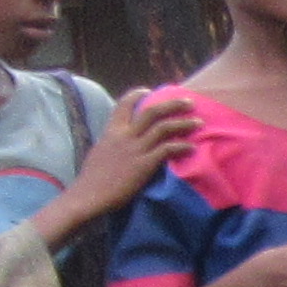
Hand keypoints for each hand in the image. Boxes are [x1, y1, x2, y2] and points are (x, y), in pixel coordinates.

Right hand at [76, 85, 205, 211]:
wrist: (88, 195)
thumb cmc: (92, 178)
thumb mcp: (100, 151)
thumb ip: (113, 141)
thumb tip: (121, 138)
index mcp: (111, 131)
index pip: (124, 104)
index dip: (138, 94)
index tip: (150, 91)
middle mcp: (124, 135)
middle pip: (152, 111)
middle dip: (173, 104)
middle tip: (189, 102)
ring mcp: (135, 149)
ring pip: (163, 128)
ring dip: (183, 124)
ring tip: (198, 122)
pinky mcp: (144, 165)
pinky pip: (167, 150)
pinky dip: (181, 147)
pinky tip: (191, 148)